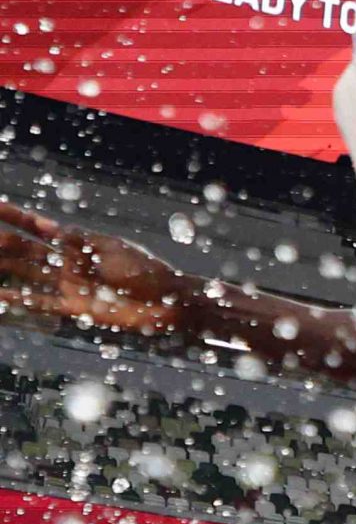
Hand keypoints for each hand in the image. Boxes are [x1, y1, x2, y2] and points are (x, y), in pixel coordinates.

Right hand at [0, 198, 187, 333]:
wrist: (170, 304)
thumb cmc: (148, 272)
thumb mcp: (113, 251)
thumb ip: (80, 243)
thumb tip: (52, 230)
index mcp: (78, 242)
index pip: (38, 225)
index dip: (15, 216)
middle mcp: (68, 262)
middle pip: (25, 249)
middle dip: (1, 242)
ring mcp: (69, 285)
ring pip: (26, 273)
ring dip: (2, 268)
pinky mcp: (76, 308)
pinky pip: (41, 303)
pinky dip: (17, 301)